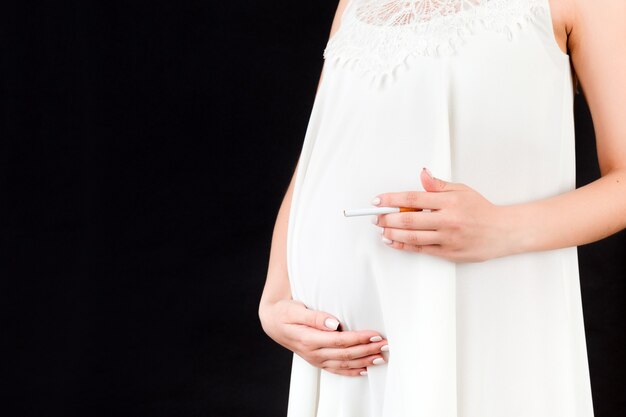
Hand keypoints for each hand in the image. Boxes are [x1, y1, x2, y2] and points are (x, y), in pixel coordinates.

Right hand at [259, 299, 387, 375]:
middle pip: (346, 354)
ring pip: (344, 364)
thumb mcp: (295, 309)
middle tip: (385, 344)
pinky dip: (353, 371)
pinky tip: (366, 369)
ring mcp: (316, 359)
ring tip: (381, 356)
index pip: (339, 341)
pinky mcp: (318, 361)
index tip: (374, 334)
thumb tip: (333, 323)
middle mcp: (313, 352)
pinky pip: (337, 370)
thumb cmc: (284, 312)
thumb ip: (314, 316)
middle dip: (367, 350)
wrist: (273, 322)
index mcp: (309, 339)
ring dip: (364, 361)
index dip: (359, 338)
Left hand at [372, 167, 515, 261]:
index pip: (413, 198)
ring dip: (392, 232)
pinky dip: (403, 245)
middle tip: (375, 216)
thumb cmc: (481, 210)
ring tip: (380, 228)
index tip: (378, 200)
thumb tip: (422, 174)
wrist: (503, 232)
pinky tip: (392, 240)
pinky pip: (420, 249)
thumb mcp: (462, 190)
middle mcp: (448, 220)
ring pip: (412, 236)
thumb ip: (438, 185)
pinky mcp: (448, 253)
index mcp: (450, 202)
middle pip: (409, 219)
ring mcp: (448, 238)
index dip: (392, 199)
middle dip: (387, 217)